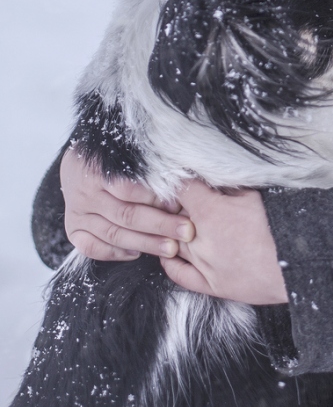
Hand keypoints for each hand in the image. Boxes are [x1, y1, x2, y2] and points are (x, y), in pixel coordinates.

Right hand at [60, 146, 193, 261]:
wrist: (77, 162)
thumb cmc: (113, 156)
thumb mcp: (128, 152)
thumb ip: (148, 166)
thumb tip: (182, 182)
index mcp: (99, 170)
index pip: (129, 189)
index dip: (156, 198)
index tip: (180, 205)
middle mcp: (87, 194)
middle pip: (126, 214)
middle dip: (160, 225)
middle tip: (186, 231)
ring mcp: (78, 214)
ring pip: (113, 234)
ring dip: (145, 243)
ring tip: (171, 248)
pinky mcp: (73, 230)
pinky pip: (92, 248)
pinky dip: (115, 253)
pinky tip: (136, 254)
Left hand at [160, 179, 287, 304]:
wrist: (293, 265)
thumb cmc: (278, 226)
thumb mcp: (254, 195)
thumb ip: (229, 187)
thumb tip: (215, 180)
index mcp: (209, 211)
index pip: (181, 189)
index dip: (185, 181)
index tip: (190, 180)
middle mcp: (198, 238)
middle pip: (174, 215)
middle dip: (182, 205)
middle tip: (195, 200)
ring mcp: (202, 264)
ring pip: (173, 242)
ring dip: (177, 230)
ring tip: (190, 223)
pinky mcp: (209, 286)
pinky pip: (178, 274)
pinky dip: (170, 261)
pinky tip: (172, 252)